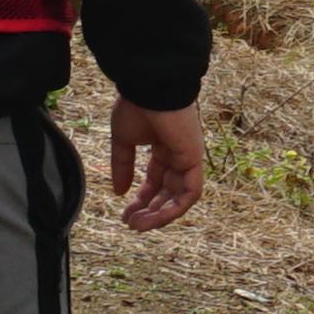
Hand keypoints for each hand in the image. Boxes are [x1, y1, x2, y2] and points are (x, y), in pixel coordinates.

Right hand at [109, 96, 205, 230]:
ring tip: (139, 226)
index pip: (155, 180)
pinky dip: (174, 209)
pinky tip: (154, 218)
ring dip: (160, 215)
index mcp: (163, 147)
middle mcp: (178, 154)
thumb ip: (122, 166)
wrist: (149, 88)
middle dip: (149, 210)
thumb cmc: (136, 106)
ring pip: (180, 197)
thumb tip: (119, 192)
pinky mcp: (194, 160)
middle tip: (131, 224)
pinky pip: (190, 193)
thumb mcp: (123, 140)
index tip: (125, 214)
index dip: (141, 199)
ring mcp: (188, 157)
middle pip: (167, 191)